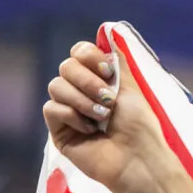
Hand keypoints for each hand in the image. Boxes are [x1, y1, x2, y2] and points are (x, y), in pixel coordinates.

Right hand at [42, 36, 172, 192]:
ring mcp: (68, 110)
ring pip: (56, 86)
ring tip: (103, 117)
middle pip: (66, 67)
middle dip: (87, 81)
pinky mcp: (58, 130)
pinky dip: (73, 116)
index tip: (108, 72)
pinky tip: (90, 130)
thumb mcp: (132, 87)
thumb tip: (109, 33)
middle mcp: (81, 92)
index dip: (89, 57)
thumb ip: (117, 61)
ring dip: (82, 99)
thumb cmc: (140, 127)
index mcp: (98, 80)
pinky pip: (52, 108)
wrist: (138, 159)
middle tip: (109, 100)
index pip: (78, 53)